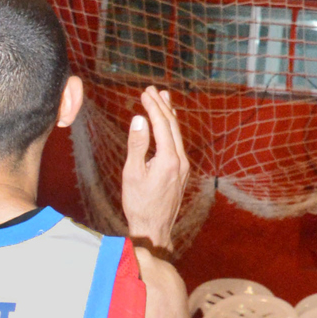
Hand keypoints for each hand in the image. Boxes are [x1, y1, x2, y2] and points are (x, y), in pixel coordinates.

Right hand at [121, 87, 189, 252]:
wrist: (154, 228)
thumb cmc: (139, 203)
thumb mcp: (132, 173)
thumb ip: (137, 144)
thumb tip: (139, 119)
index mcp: (169, 159)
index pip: (162, 124)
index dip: (153, 106)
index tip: (145, 92)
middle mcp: (181, 161)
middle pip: (173, 126)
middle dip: (162, 106)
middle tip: (153, 89)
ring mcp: (184, 167)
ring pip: (178, 134)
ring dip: (169, 115)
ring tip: (164, 98)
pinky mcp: (182, 172)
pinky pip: (178, 143)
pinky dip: (171, 129)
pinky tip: (167, 124)